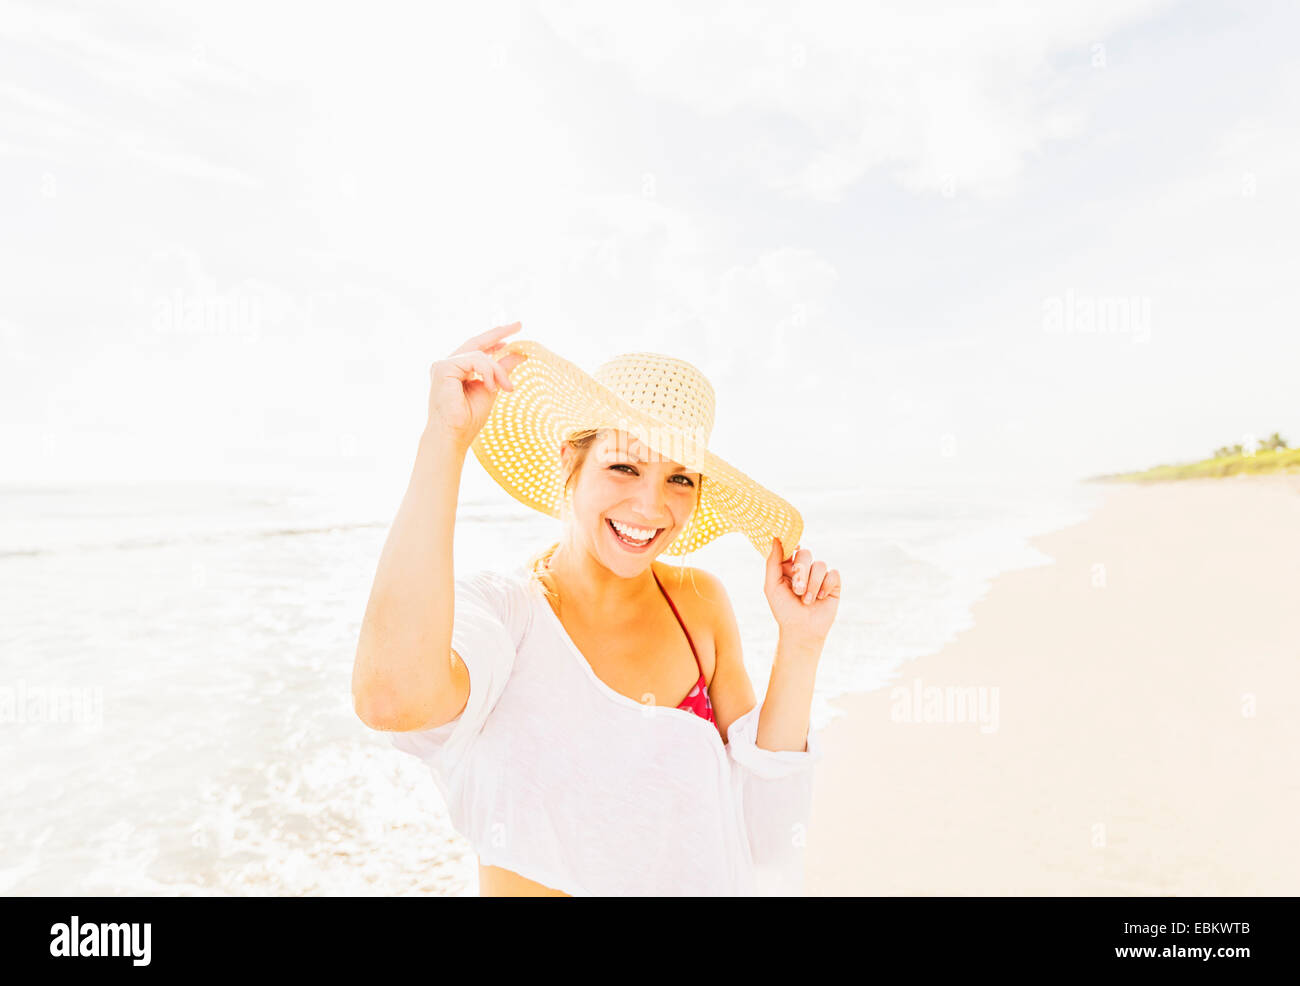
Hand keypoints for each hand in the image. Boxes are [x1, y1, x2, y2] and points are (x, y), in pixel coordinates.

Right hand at [427, 322, 527, 448]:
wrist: (453, 435)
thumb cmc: (468, 419)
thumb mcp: (491, 389)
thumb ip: (501, 371)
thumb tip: (519, 355)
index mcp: (458, 370)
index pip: (478, 349)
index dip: (495, 339)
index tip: (515, 331)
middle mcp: (449, 365)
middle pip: (476, 342)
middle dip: (498, 333)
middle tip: (519, 325)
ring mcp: (444, 365)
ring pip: (480, 355)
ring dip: (497, 370)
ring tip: (505, 388)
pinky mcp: (443, 367)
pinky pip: (474, 360)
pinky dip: (488, 372)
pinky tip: (491, 387)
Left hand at [763, 537, 841, 650]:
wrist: (801, 630)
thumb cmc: (784, 609)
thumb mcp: (772, 586)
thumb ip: (773, 562)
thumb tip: (775, 538)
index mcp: (789, 566)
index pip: (792, 548)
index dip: (792, 549)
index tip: (790, 557)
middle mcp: (805, 568)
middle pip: (806, 554)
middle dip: (801, 573)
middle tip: (797, 591)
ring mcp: (820, 575)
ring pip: (820, 565)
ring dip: (812, 584)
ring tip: (807, 601)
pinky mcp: (833, 584)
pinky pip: (833, 574)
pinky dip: (825, 586)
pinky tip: (820, 598)